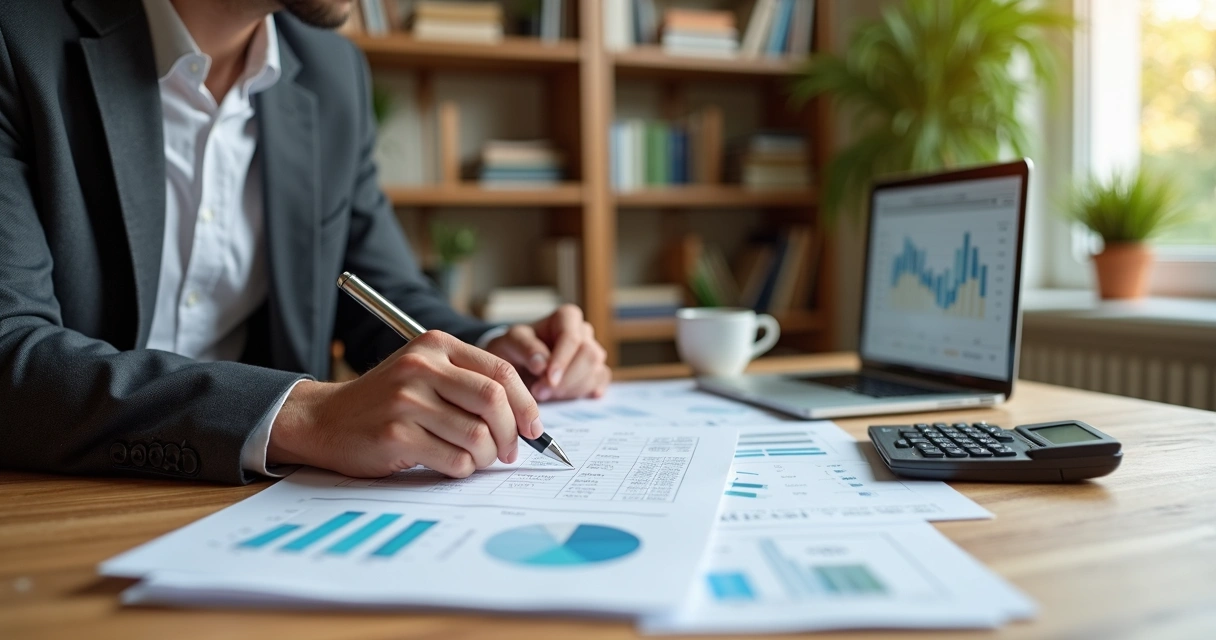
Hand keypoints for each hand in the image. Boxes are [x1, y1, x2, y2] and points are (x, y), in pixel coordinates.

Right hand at [267, 331, 543, 477]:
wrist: (324, 419)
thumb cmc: (385, 401)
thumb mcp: (425, 373)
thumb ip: (470, 383)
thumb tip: (527, 418)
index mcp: (436, 345)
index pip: (501, 372)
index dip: (527, 404)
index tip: (534, 428)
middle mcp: (422, 367)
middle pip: (494, 401)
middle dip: (512, 433)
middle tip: (509, 451)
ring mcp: (407, 400)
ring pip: (477, 435)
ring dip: (487, 457)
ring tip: (476, 460)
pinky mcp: (396, 435)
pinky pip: (454, 460)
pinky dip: (463, 469)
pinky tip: (451, 465)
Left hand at [485, 304, 611, 401]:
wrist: (516, 368)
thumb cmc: (513, 350)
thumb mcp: (509, 343)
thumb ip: (524, 349)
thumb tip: (542, 364)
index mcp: (566, 317)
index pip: (572, 338)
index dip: (562, 360)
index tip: (548, 380)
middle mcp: (584, 332)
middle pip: (589, 355)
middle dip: (567, 379)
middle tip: (540, 392)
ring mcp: (593, 352)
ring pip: (596, 371)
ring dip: (570, 389)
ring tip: (544, 393)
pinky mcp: (597, 372)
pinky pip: (599, 384)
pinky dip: (581, 394)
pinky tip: (563, 397)